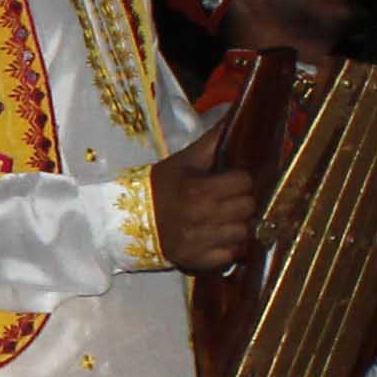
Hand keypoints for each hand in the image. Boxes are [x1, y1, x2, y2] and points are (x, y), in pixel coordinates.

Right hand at [149, 126, 258, 273]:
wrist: (128, 219)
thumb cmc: (161, 186)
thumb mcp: (184, 161)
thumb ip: (212, 141)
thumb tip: (236, 115)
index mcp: (198, 190)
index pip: (243, 182)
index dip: (240, 180)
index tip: (231, 180)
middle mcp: (201, 217)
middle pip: (247, 208)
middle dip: (242, 201)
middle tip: (229, 200)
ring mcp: (199, 242)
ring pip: (242, 233)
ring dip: (236, 225)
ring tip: (224, 219)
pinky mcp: (196, 260)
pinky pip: (229, 256)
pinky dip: (227, 248)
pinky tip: (216, 237)